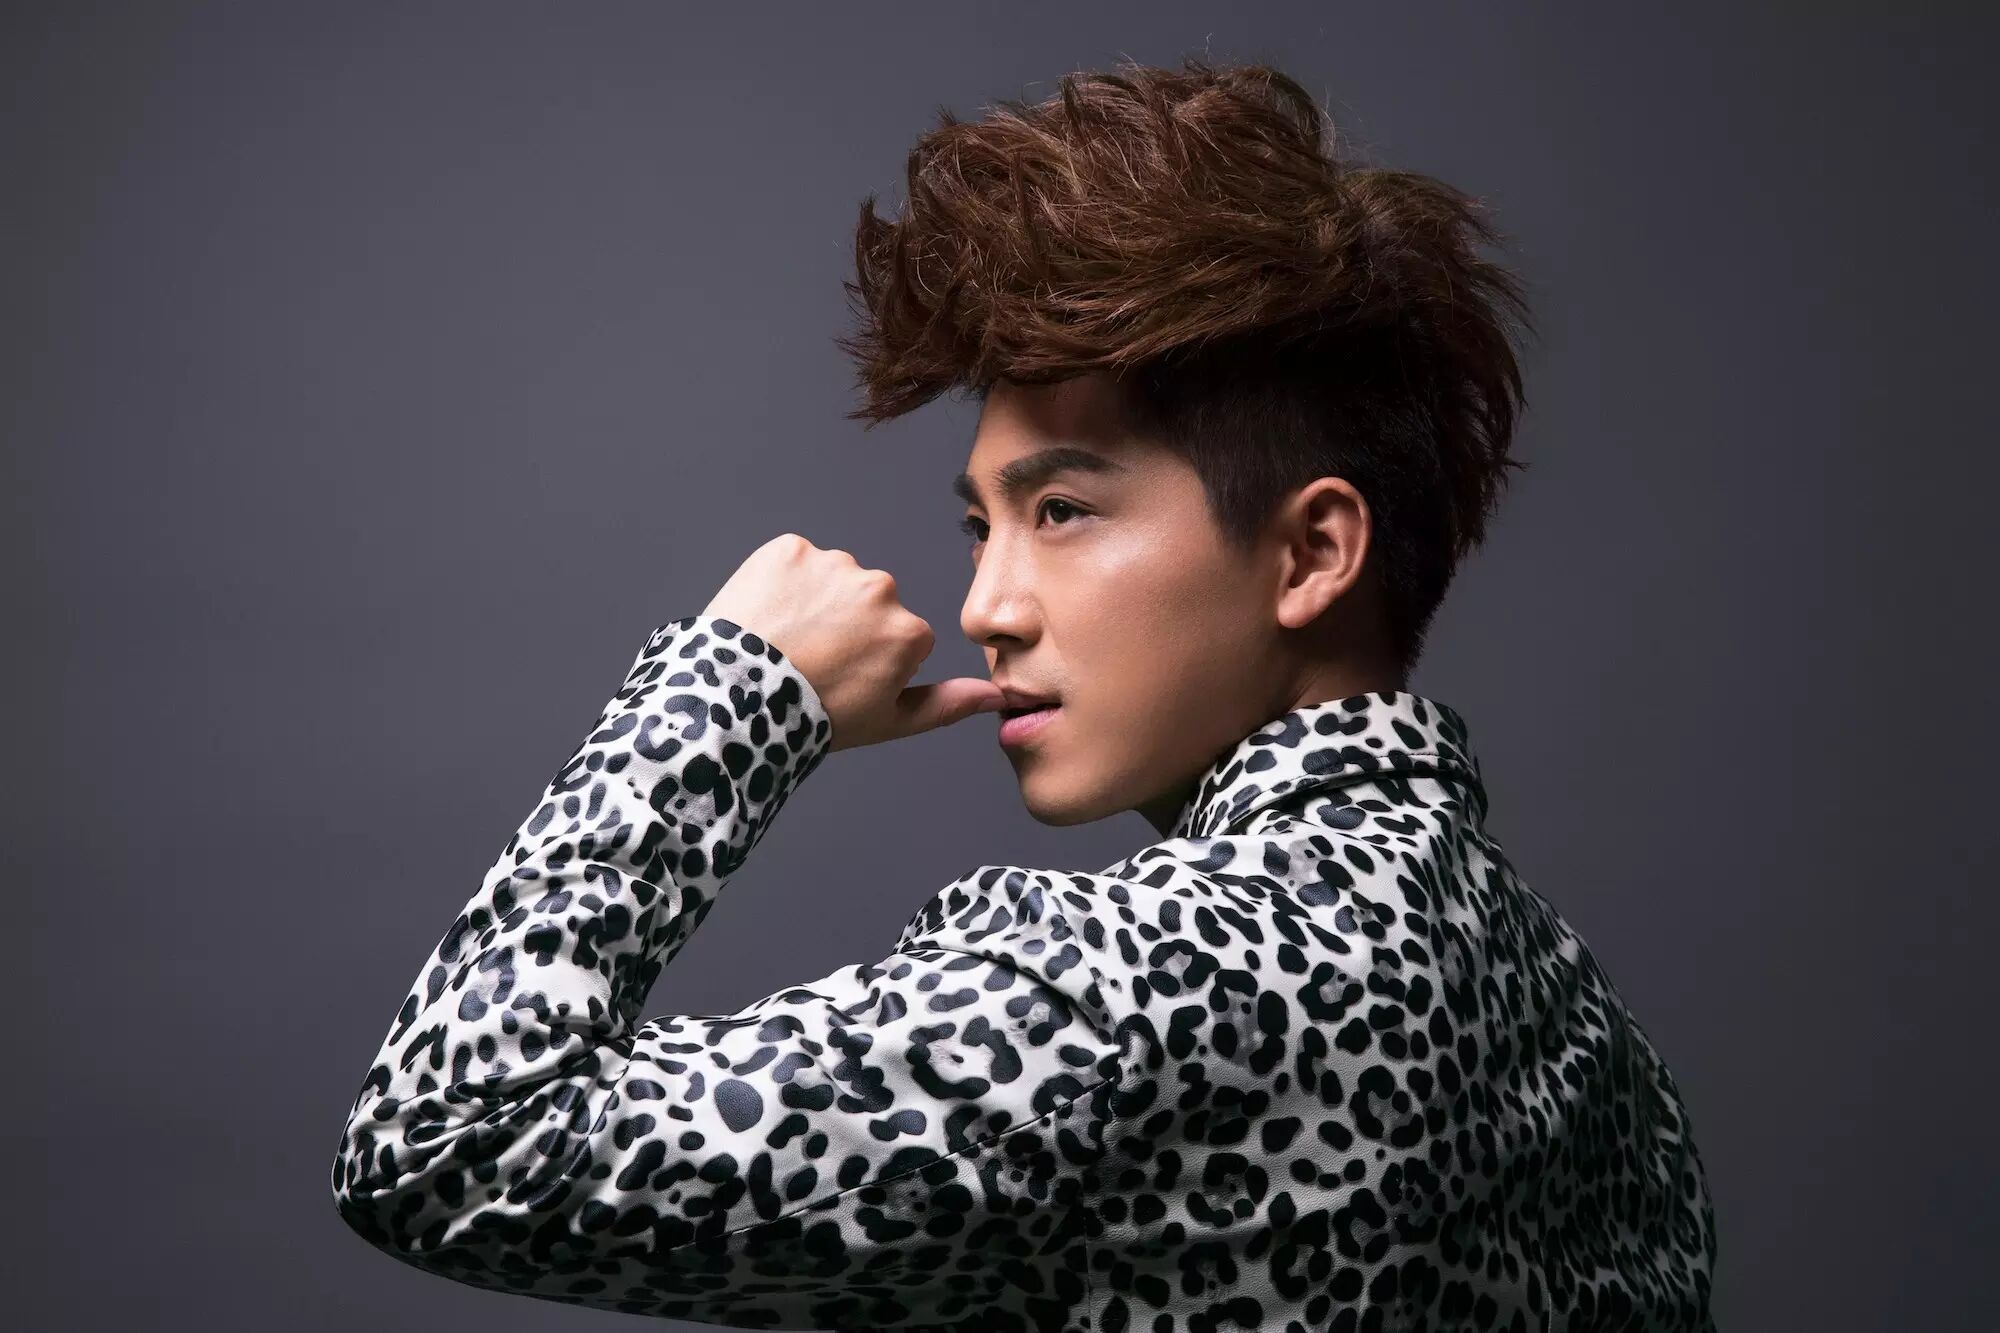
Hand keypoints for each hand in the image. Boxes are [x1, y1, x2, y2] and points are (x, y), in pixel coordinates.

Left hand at [701, 533, 1006, 752]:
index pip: (900, 636)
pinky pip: (792, 562)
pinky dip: (780, 584)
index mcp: (908, 630)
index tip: (843, 679)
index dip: (870, 660)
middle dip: (846, 625)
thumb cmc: (813, 717)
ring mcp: (833, 564)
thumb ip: (948, 704)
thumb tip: (996, 695)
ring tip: (783, 641)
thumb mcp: (888, 721)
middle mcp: (879, 588)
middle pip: (868, 603)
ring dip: (812, 602)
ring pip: (831, 580)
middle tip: (810, 661)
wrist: (738, 698)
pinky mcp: (788, 549)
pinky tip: (767, 617)